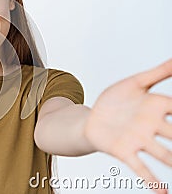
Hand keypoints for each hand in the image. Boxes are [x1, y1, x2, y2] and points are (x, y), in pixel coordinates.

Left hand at [84, 59, 171, 193]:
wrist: (92, 117)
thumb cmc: (115, 101)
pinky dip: (153, 181)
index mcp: (157, 106)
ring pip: (163, 153)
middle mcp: (152, 125)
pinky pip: (141, 168)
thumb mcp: (135, 84)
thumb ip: (157, 73)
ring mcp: (139, 140)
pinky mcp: (124, 151)